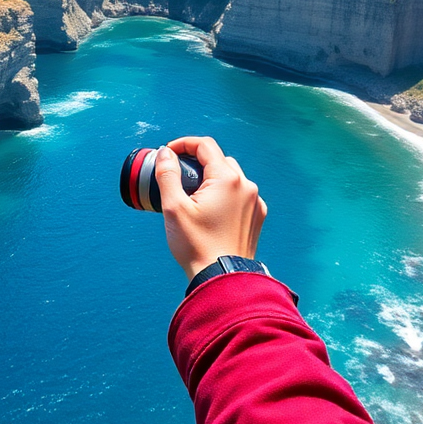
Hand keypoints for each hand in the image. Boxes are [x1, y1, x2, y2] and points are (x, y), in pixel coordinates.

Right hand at [153, 137, 266, 280]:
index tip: (169, 154)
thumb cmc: (197, 246)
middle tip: (179, 178)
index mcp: (227, 179)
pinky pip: (240, 196)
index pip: (205, 145)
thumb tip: (165, 154)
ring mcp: (255, 202)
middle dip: (198, 163)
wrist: (222, 279)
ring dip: (213, 179)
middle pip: (219, 160)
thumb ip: (167, 174)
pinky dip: (226, 196)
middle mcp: (246, 186)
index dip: (184, 144)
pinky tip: (212, 212)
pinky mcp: (257, 217)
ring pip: (231, 178)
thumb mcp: (173, 207)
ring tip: (194, 197)